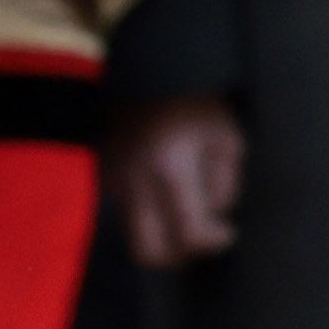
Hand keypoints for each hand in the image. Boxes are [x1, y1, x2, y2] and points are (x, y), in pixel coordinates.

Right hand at [108, 93, 245, 264]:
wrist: (151, 73)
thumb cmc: (197, 104)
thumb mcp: (226, 139)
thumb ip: (225, 185)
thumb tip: (215, 217)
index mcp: (170, 167)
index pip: (189, 233)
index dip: (214, 241)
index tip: (228, 233)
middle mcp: (133, 181)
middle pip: (148, 251)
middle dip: (178, 254)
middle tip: (200, 237)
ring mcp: (111, 181)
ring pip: (130, 237)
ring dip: (161, 239)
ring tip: (184, 217)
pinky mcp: (101, 178)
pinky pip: (122, 216)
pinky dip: (145, 219)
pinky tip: (163, 200)